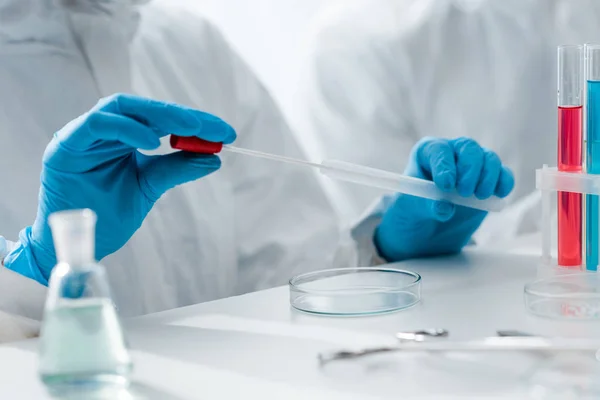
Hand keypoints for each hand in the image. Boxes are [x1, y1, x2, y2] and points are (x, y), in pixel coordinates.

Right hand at [6, 94, 235, 283]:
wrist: (76, 243)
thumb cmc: (108, 214)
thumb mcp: (149, 188)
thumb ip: (176, 169)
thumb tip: (214, 158)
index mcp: (124, 137)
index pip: (162, 119)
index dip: (195, 123)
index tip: (226, 133)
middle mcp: (104, 130)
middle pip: (146, 108)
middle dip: (183, 116)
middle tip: (214, 129)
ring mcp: (84, 135)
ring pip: (121, 107)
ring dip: (159, 116)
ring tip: (189, 129)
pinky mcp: (66, 145)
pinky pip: (97, 125)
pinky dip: (127, 128)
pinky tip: (152, 142)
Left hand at [374, 137, 513, 260]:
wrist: (429, 223)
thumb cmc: (416, 207)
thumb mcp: (414, 207)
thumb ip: (427, 205)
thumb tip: (444, 209)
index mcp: (428, 152)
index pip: (439, 150)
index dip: (444, 165)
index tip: (446, 185)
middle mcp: (453, 151)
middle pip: (469, 148)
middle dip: (470, 170)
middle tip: (465, 192)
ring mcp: (474, 163)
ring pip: (489, 158)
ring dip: (488, 177)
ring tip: (480, 196)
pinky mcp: (489, 178)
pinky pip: (503, 173)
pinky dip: (504, 182)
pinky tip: (499, 194)